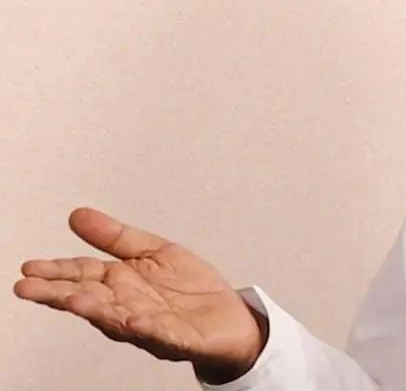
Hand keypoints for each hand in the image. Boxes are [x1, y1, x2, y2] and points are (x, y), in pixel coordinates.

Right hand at [13, 208, 266, 383]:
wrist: (230, 317)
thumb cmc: (189, 289)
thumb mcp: (154, 251)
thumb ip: (116, 237)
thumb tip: (77, 215)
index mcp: (120, 284)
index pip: (82, 275)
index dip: (56, 271)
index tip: (29, 268)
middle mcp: (127, 307)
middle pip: (89, 299)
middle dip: (59, 294)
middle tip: (28, 288)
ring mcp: (150, 325)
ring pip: (117, 320)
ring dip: (95, 311)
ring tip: (73, 301)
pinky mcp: (179, 339)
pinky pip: (162, 334)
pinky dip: (147, 329)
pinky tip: (134, 321)